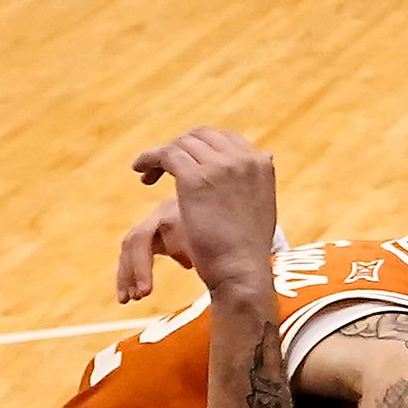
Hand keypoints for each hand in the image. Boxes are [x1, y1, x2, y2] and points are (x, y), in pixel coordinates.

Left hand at [128, 129, 279, 303]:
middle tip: (162, 168)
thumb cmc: (247, 249)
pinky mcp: (195, 178)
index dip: (199, 147)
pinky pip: (165, 155)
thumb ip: (257, 179)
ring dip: (161, 156)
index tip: (184, 162)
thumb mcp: (263, 205)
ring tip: (147, 176)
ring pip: (180, 145)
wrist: (241, 270)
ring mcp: (219, 166)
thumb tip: (268, 155)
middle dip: (179, 148)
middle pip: (200, 136)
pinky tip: (140, 172)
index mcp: (260, 163)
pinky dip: (149, 159)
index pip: (224, 138)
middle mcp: (242, 158)